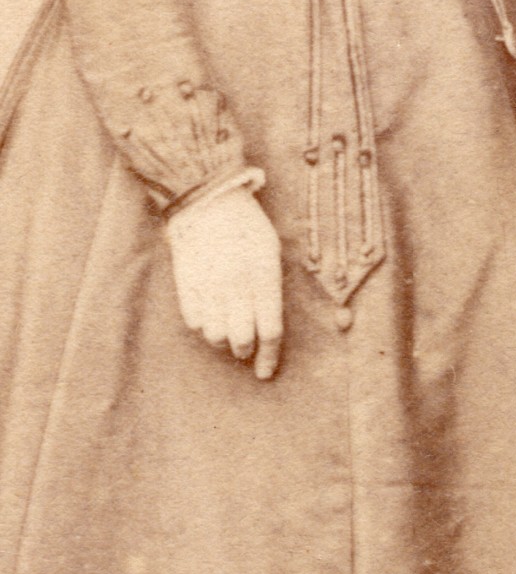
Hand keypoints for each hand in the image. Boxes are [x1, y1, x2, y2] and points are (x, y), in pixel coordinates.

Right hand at [166, 185, 283, 378]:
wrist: (206, 200)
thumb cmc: (246, 224)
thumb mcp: (271, 251)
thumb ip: (271, 288)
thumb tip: (268, 325)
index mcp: (263, 277)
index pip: (271, 330)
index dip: (270, 356)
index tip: (266, 372)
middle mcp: (236, 286)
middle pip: (242, 340)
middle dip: (246, 350)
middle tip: (247, 346)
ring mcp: (208, 287)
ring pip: (216, 336)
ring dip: (224, 339)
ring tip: (228, 325)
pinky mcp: (186, 285)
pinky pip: (194, 322)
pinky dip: (204, 325)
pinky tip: (210, 313)